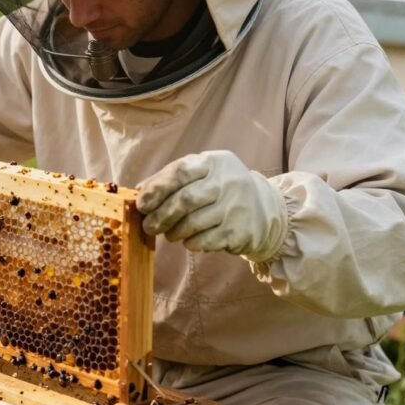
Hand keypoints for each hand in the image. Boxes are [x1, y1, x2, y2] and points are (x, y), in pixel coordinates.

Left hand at [136, 151, 287, 261]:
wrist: (265, 209)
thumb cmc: (220, 189)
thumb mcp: (201, 174)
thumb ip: (170, 178)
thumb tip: (139, 191)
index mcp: (213, 162)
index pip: (180, 172)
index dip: (156, 189)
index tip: (142, 205)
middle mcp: (228, 181)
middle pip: (185, 200)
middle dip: (161, 216)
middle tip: (149, 226)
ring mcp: (236, 206)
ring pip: (193, 223)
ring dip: (174, 231)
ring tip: (169, 234)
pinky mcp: (240, 230)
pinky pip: (206, 240)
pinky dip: (191, 242)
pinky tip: (189, 240)